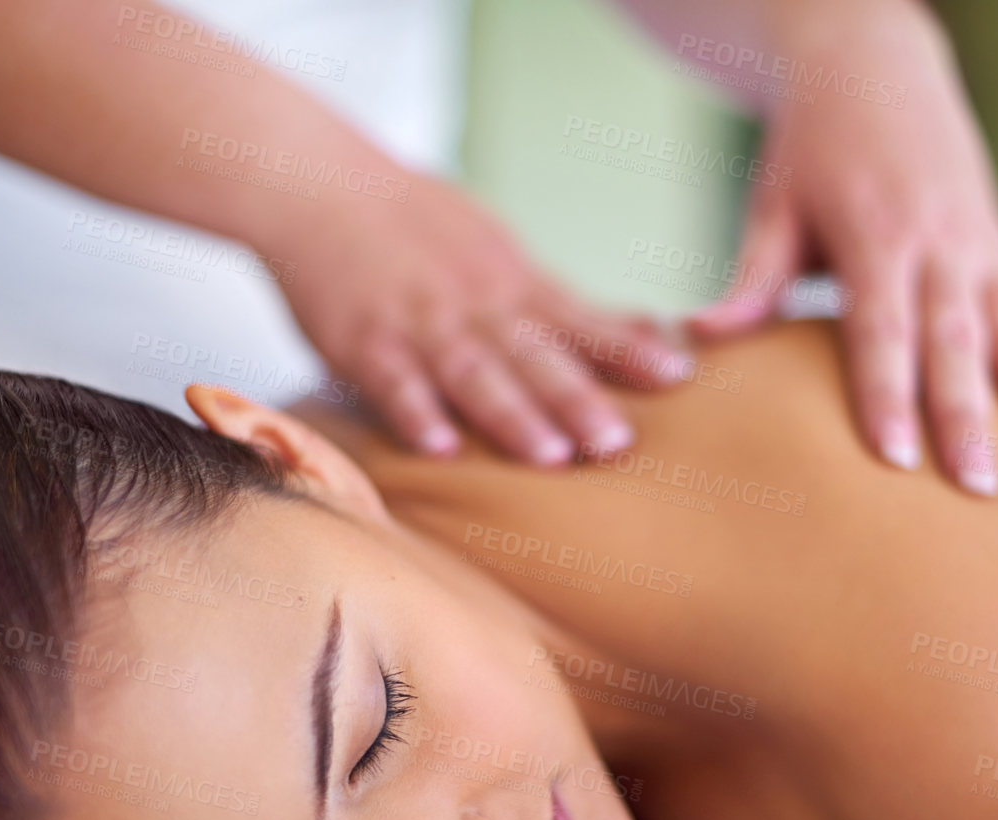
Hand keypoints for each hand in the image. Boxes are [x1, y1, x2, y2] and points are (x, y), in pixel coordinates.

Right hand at [254, 157, 690, 465]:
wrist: (319, 186)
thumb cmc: (416, 225)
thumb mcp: (499, 251)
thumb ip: (562, 304)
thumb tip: (645, 332)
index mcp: (512, 284)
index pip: (580, 322)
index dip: (628, 350)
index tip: (678, 377)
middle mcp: (474, 305)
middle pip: (533, 357)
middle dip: (577, 400)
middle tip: (618, 443)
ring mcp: (419, 324)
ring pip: (472, 372)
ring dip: (511, 415)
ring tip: (550, 455)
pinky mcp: (363, 342)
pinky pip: (392, 382)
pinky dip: (416, 413)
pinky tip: (440, 449)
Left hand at [690, 0, 997, 494]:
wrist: (879, 64)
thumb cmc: (813, 144)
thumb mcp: (775, 201)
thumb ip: (753, 277)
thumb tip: (702, 337)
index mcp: (877, 234)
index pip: (883, 329)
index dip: (889, 395)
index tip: (897, 461)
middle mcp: (941, 245)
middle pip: (958, 346)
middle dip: (969, 422)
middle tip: (981, 494)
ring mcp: (983, 251)